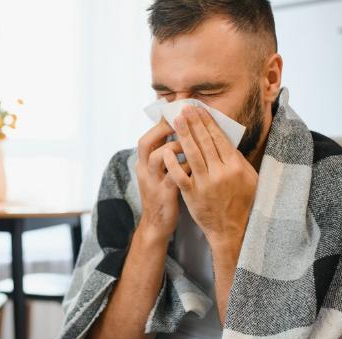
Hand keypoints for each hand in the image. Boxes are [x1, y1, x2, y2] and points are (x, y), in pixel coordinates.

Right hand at [135, 119, 190, 240]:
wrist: (157, 224)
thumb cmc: (163, 195)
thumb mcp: (158, 173)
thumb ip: (165, 156)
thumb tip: (181, 135)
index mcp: (142, 163)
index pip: (147, 137)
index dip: (160, 123)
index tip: (177, 111)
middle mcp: (143, 170)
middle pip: (146, 142)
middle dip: (164, 128)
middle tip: (183, 119)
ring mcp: (152, 182)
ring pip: (158, 156)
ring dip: (174, 145)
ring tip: (190, 141)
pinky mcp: (164, 193)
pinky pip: (174, 175)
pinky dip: (186, 166)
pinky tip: (198, 162)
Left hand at [161, 105, 257, 251]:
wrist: (231, 229)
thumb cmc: (242, 201)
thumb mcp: (248, 178)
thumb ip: (237, 159)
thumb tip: (226, 140)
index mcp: (236, 166)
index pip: (219, 138)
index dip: (208, 122)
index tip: (200, 110)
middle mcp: (221, 173)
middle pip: (205, 142)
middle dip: (194, 123)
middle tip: (184, 108)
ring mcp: (206, 184)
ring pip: (192, 154)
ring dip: (183, 135)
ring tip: (176, 121)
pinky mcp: (192, 195)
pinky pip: (180, 175)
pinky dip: (173, 162)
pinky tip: (166, 150)